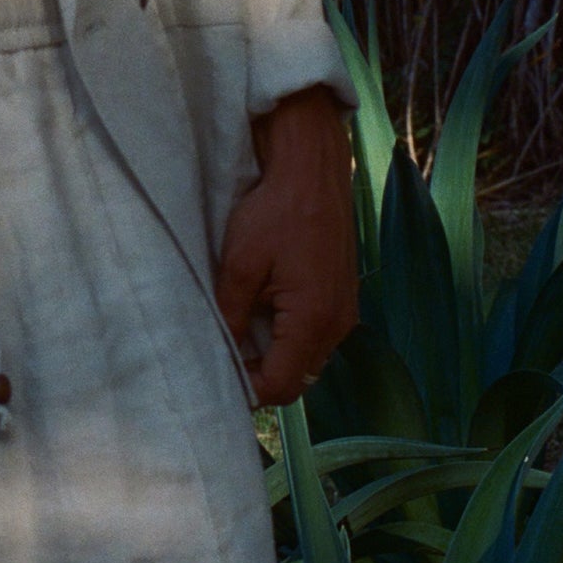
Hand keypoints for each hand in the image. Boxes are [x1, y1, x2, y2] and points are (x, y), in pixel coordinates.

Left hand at [213, 83, 358, 407]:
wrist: (312, 174)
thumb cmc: (274, 214)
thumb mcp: (240, 266)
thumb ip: (232, 316)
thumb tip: (224, 354)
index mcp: (314, 321)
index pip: (281, 386)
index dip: (248, 388)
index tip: (218, 372)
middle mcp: (338, 326)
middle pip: (297, 378)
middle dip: (261, 374)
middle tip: (224, 353)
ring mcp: (344, 313)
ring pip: (307, 359)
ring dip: (275, 355)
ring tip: (239, 332)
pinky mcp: (343, 298)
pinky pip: (316, 336)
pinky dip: (290, 336)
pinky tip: (263, 313)